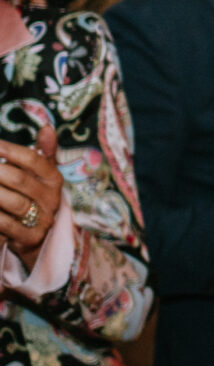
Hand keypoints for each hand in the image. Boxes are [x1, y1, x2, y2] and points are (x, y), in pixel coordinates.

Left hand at [0, 129, 63, 254]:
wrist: (35, 235)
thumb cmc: (32, 196)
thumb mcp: (40, 173)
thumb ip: (43, 152)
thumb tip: (47, 127)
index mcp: (53, 178)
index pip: (34, 159)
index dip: (10, 151)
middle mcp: (52, 198)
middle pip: (20, 179)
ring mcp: (43, 219)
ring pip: (13, 202)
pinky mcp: (31, 238)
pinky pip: (7, 226)